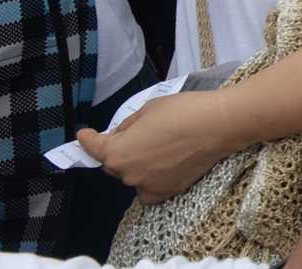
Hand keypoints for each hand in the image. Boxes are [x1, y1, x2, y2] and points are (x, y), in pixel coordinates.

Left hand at [77, 83, 244, 197]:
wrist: (218, 125)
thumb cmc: (182, 110)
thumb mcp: (148, 109)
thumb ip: (128, 126)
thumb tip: (120, 136)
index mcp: (118, 153)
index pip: (94, 147)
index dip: (87, 139)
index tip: (83, 135)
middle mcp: (127, 174)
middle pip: (114, 164)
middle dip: (118, 151)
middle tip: (135, 136)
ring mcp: (147, 186)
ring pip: (132, 176)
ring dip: (136, 165)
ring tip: (157, 149)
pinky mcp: (166, 192)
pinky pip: (147, 190)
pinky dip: (149, 181)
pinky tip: (161, 169)